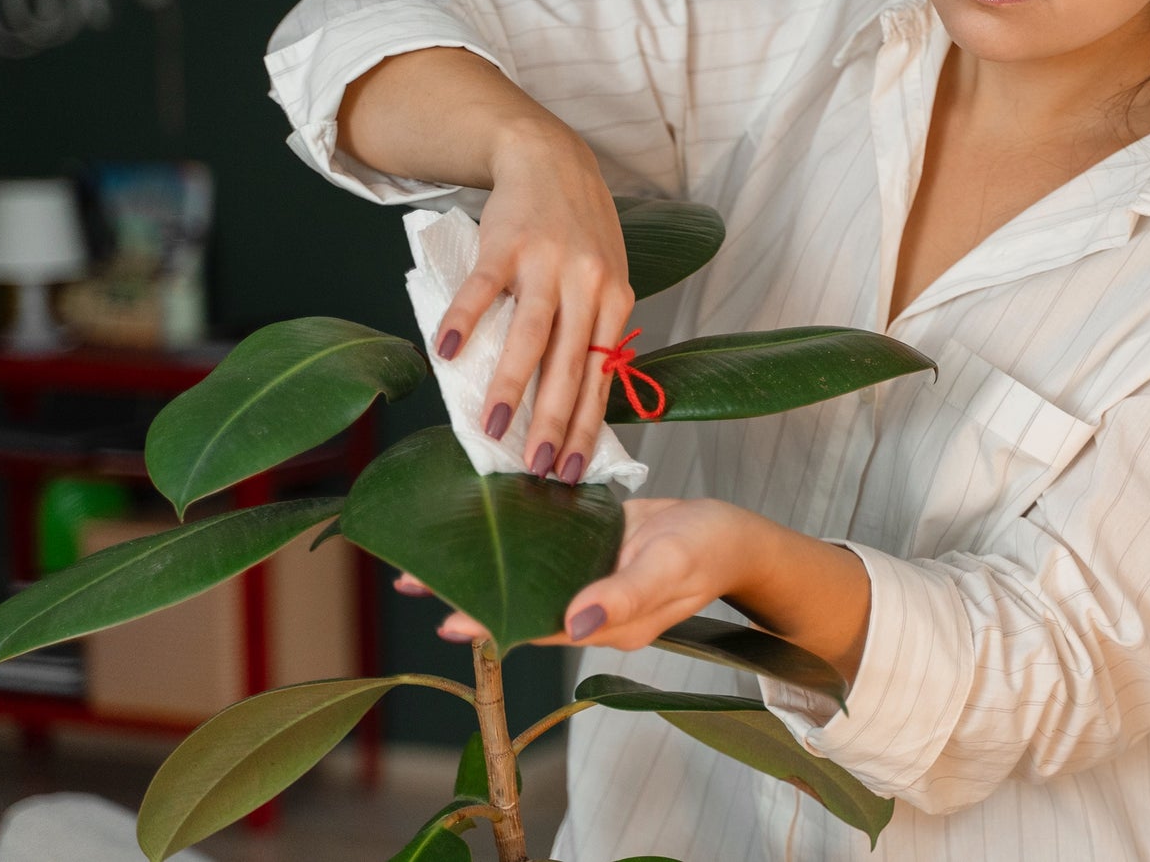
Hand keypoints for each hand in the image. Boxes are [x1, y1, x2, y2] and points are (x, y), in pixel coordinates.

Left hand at [409, 497, 756, 647]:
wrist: (736, 533)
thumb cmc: (710, 549)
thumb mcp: (670, 568)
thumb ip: (625, 596)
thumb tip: (576, 623)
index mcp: (608, 623)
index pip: (538, 627)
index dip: (492, 624)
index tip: (447, 621)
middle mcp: (590, 606)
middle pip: (522, 604)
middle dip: (469, 595)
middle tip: (413, 580)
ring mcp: (590, 577)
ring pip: (528, 575)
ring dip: (485, 565)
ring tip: (434, 553)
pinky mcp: (593, 548)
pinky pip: (549, 545)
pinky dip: (517, 537)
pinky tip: (487, 522)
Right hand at [432, 122, 634, 483]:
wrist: (550, 159)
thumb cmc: (578, 233)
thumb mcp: (604, 280)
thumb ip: (592, 331)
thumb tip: (574, 405)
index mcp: (615, 300)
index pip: (601, 375)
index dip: (585, 426)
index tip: (571, 470)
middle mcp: (589, 283)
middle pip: (571, 363)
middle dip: (554, 420)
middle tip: (537, 466)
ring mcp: (548, 262)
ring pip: (532, 332)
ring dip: (512, 383)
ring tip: (493, 425)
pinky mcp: (506, 243)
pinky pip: (484, 287)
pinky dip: (467, 318)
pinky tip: (449, 352)